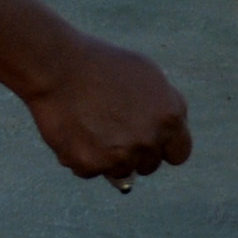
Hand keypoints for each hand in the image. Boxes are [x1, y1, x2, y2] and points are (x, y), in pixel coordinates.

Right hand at [19, 33, 189, 184]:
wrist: (58, 66)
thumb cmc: (101, 65)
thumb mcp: (147, 76)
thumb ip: (163, 107)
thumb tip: (164, 134)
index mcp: (170, 118)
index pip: (178, 153)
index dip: (162, 148)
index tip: (148, 143)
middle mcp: (149, 140)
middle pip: (148, 165)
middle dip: (133, 153)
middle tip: (111, 129)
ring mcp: (120, 155)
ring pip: (119, 171)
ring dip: (106, 157)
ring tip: (89, 126)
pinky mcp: (91, 164)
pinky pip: (89, 172)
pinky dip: (80, 158)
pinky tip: (73, 132)